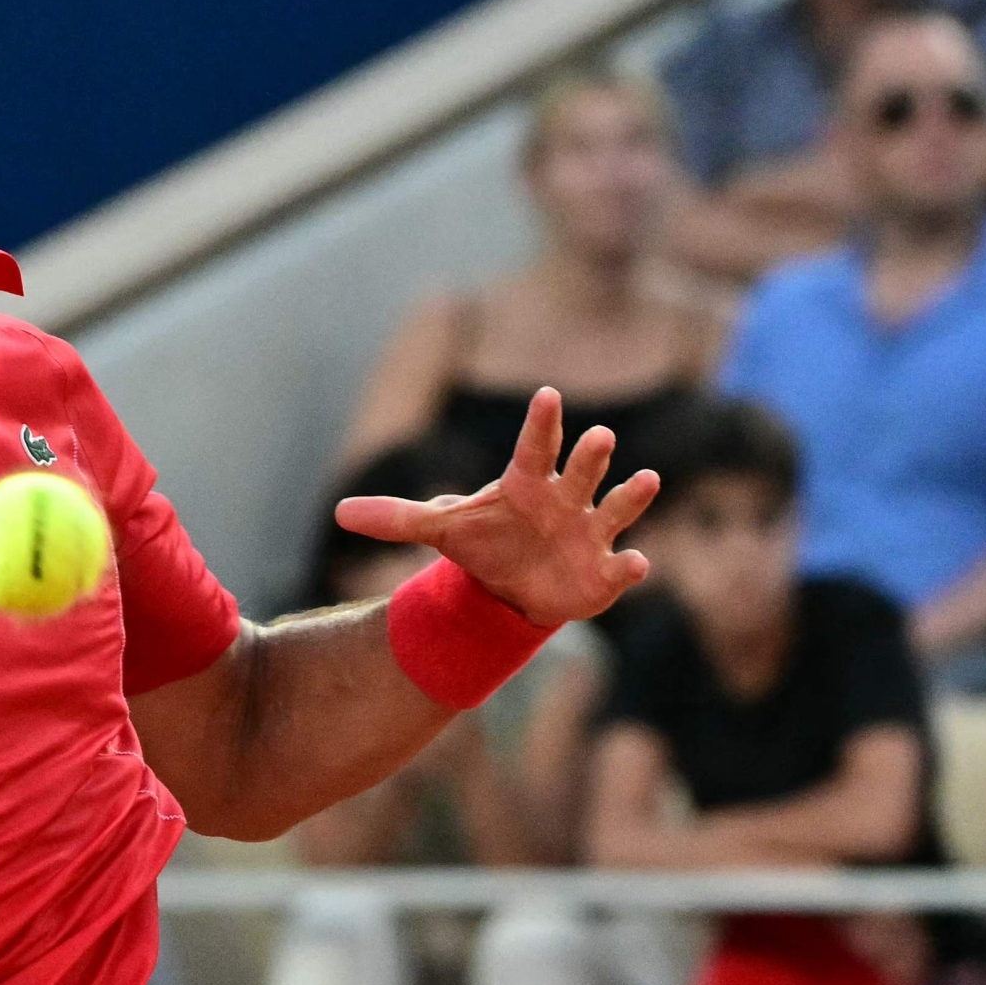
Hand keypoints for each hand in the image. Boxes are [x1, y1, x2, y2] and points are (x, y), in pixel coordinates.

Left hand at [335, 387, 657, 625]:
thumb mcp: (440, 530)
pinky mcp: (605, 570)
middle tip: (600, 436)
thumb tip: (338, 512)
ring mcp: (590, 532)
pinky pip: (624, 566)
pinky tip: (637, 564)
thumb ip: (396, 518)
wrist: (512, 588)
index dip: (541, 424)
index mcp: (527, 483)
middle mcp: (566, 499)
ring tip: (647, 479)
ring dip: (631, 495)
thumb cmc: (484, 543)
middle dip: (591, 456)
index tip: (546, 395)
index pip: (533, 447)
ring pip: (616, 508)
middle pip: (581, 471)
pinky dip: (631, 566)